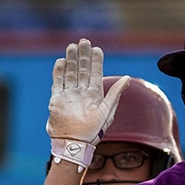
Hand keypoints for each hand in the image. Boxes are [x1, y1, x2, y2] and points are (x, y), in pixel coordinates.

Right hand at [46, 38, 128, 168]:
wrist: (74, 143)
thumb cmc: (93, 131)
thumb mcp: (108, 111)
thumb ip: (116, 93)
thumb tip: (127, 78)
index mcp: (95, 96)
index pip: (96, 74)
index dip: (96, 62)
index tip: (97, 49)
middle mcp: (82, 94)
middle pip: (82, 71)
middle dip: (83, 56)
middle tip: (83, 41)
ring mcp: (69, 96)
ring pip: (70, 74)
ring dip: (71, 60)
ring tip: (72, 46)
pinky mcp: (57, 100)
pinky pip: (58, 83)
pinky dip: (59, 72)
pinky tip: (62, 61)